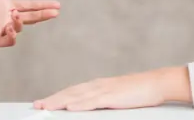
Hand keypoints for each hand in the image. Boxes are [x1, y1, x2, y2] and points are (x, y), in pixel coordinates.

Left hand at [0, 0, 59, 51]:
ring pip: (19, 28)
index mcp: (3, 4)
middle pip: (29, 16)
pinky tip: (10, 27)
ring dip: (22, 22)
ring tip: (16, 16)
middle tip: (56, 12)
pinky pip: (7, 40)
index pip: (27, 4)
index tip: (56, 4)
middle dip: (43, 14)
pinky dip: (12, 36)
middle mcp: (4, 16)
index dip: (41, 4)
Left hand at [33, 67, 191, 111]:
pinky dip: (80, 104)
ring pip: (77, 96)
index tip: (43, 102)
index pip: (72, 92)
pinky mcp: (113, 96)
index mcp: (97, 86)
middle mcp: (97, 85)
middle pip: (70, 93)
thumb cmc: (138, 92)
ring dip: (60, 101)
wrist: (156, 83)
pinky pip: (94, 101)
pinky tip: (70, 108)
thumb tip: (88, 109)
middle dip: (52, 99)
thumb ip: (102, 102)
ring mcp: (105, 90)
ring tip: (46, 107)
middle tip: (37, 105)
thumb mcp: (116, 97)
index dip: (56, 97)